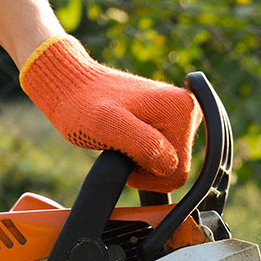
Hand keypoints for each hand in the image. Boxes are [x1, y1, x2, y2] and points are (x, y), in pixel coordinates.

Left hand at [20, 36, 200, 192]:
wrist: (71, 87)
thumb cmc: (84, 105)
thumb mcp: (109, 127)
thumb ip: (145, 146)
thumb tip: (171, 165)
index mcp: (183, 110)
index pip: (175, 171)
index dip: (144, 173)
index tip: (120, 150)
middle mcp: (189, 109)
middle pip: (175, 168)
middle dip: (144, 167)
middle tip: (118, 145)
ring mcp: (180, 114)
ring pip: (168, 164)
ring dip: (141, 160)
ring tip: (119, 138)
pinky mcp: (170, 119)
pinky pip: (163, 154)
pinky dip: (141, 152)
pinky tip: (125, 137)